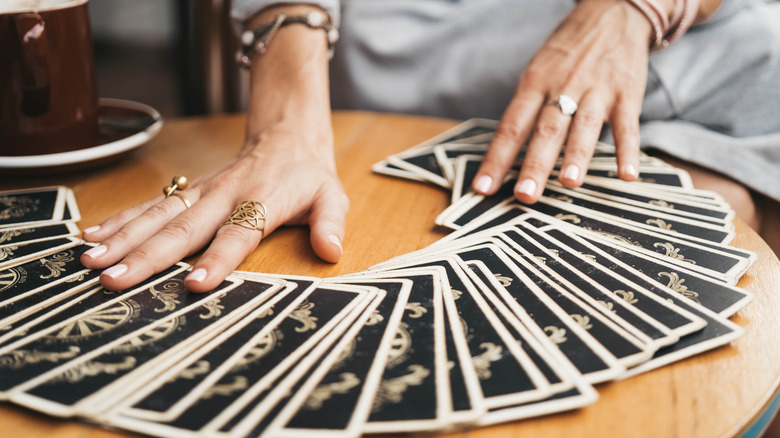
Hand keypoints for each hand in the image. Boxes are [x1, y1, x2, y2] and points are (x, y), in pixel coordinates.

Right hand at [80, 121, 347, 291]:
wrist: (285, 137)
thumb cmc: (308, 175)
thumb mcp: (332, 196)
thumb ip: (331, 223)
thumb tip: (331, 250)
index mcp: (262, 201)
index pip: (239, 234)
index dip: (219, 259)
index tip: (196, 283)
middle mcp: (225, 196)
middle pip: (184, 228)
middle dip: (148, 255)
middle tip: (115, 279)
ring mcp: (202, 191)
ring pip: (158, 215)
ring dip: (124, 237)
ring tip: (91, 260)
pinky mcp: (188, 190)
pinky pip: (151, 204)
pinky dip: (121, 219)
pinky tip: (91, 235)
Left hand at [472, 0, 655, 201]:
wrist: (613, 12)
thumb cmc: (567, 53)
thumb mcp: (538, 72)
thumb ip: (527, 111)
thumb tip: (505, 156)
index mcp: (534, 84)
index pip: (510, 127)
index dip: (496, 159)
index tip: (482, 189)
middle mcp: (562, 87)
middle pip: (546, 130)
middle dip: (535, 164)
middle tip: (524, 195)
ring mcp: (596, 90)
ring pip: (585, 126)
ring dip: (577, 156)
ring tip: (569, 182)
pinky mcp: (626, 92)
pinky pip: (628, 124)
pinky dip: (628, 150)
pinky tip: (626, 175)